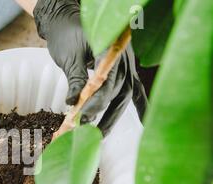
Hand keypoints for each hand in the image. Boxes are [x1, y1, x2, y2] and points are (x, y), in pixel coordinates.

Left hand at [34, 0, 146, 135]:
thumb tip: (73, 103)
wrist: (67, 19)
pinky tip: (145, 123)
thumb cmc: (66, 34)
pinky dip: (140, 106)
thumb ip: (75, 80)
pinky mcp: (124, 68)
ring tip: (100, 134)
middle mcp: (123, 58)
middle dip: (103, 113)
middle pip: (118, 91)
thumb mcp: (68, 57)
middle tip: (87, 131)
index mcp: (110, 50)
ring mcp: (126, 63)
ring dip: (114, 115)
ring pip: (125, 94)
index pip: (105, 82)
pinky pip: (135, 89)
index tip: (81, 118)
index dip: (94, 103)